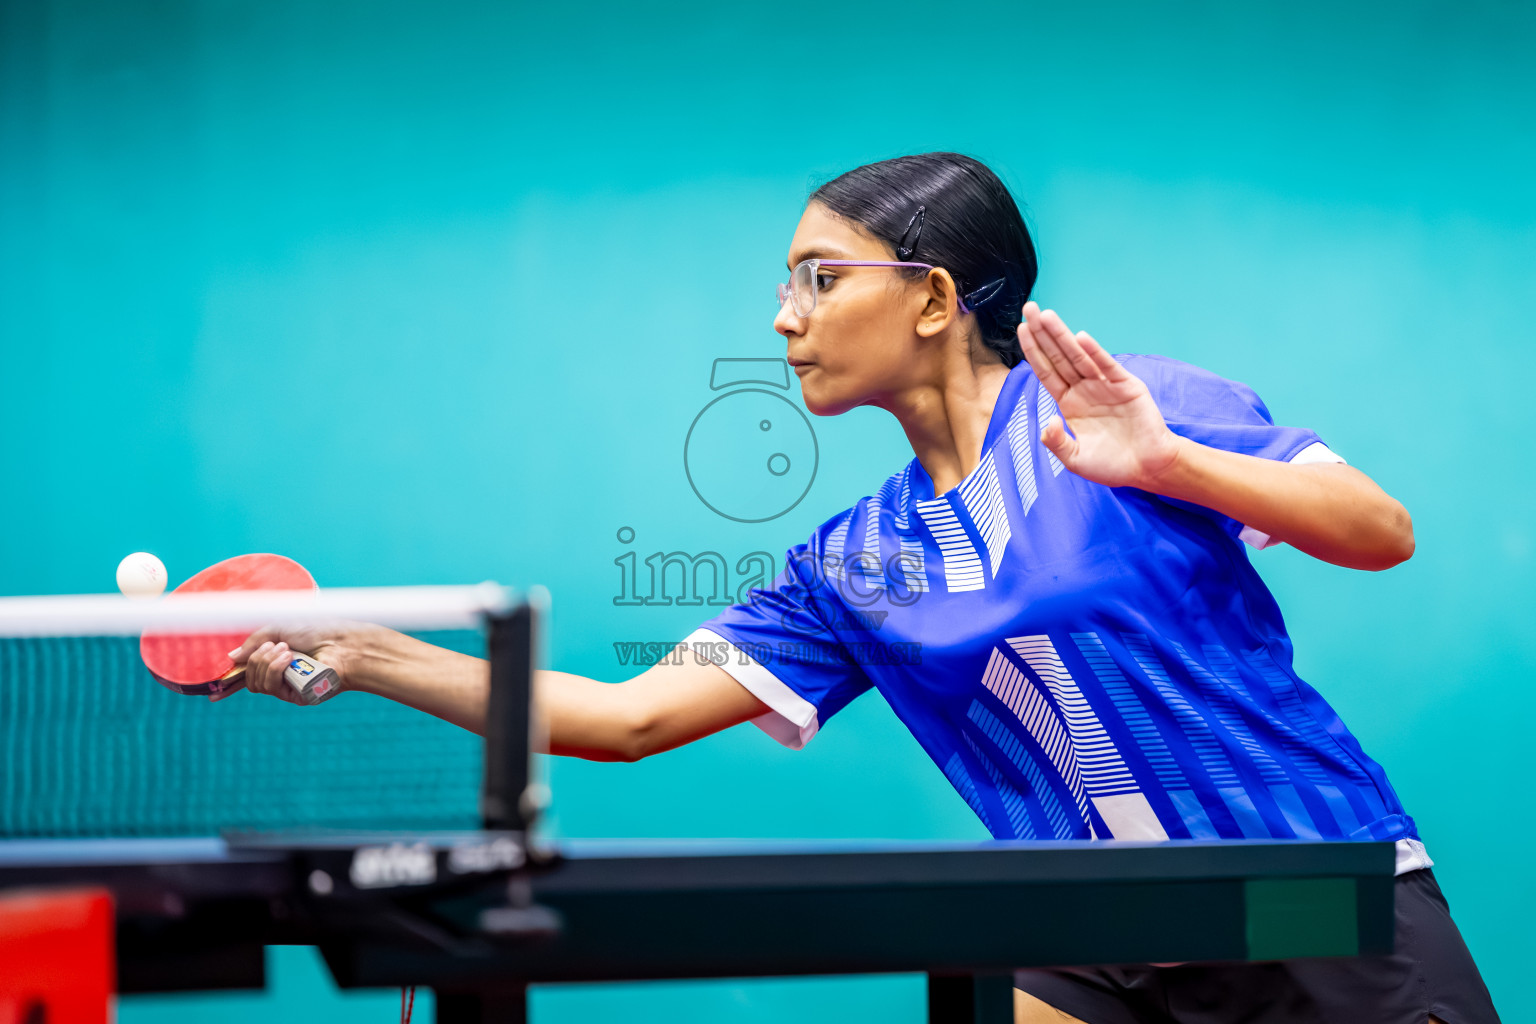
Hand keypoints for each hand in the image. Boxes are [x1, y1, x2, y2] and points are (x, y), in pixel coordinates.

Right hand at [216, 620, 376, 703]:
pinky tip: (290, 659)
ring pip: (256, 683)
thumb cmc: (315, 631)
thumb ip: (253, 643)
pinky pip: (270, 687)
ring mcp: (287, 688)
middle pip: (249, 679)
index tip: (213, 693)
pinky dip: (275, 669)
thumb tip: (231, 658)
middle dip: (256, 659)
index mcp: (275, 659)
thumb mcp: (278, 630)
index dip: (230, 685)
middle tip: (275, 646)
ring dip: (267, 662)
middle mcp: (280, 676)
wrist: (340, 642)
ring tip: (287, 650)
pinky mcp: (295, 697)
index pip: (249, 675)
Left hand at [1016, 301, 1182, 489]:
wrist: (1148, 469)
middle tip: (1028, 308)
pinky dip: (1095, 352)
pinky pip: (1107, 366)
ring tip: (1046, 316)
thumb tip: (1047, 423)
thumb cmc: (1112, 465)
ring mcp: (1105, 385)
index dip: (1033, 351)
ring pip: (1079, 356)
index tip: (1020, 329)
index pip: (1046, 372)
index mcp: (1069, 403)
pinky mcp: (1126, 386)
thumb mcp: (1076, 460)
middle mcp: (1084, 390)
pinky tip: (1080, 338)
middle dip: (1043, 333)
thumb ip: (1057, 443)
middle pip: (1058, 357)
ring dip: (1062, 336)